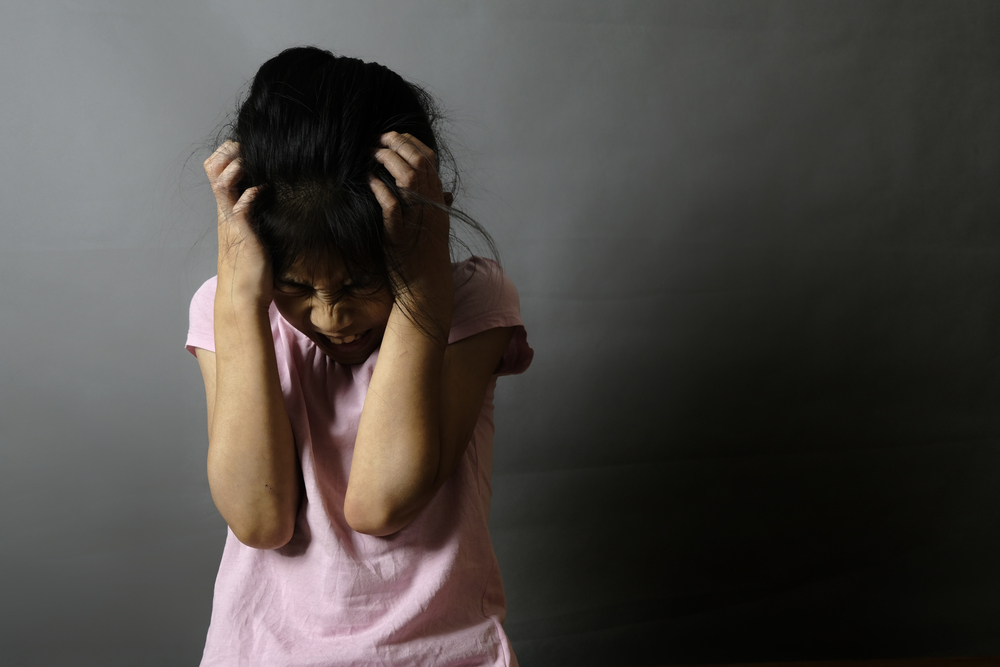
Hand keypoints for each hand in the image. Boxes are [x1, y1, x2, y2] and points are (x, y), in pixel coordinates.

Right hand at [204, 141, 271, 305]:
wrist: (242, 299)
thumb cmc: (251, 271)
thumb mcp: (252, 235)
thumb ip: (255, 216)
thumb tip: (271, 199)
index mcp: (227, 211)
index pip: (216, 171)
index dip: (228, 153)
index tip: (247, 148)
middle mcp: (225, 213)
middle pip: (213, 168)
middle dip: (229, 151)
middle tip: (248, 148)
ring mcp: (232, 222)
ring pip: (222, 181)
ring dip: (237, 166)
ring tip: (252, 162)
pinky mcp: (243, 234)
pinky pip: (241, 206)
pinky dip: (252, 194)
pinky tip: (265, 190)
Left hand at [369, 132, 452, 287]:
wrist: (425, 286)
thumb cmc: (424, 255)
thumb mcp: (433, 224)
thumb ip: (431, 203)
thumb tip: (433, 188)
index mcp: (436, 200)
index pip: (430, 160)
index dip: (412, 143)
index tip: (394, 137)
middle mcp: (430, 205)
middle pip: (420, 162)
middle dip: (398, 144)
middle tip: (379, 138)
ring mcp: (417, 218)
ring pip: (409, 177)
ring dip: (389, 160)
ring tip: (373, 153)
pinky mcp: (400, 233)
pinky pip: (391, 204)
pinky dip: (380, 188)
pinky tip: (369, 179)